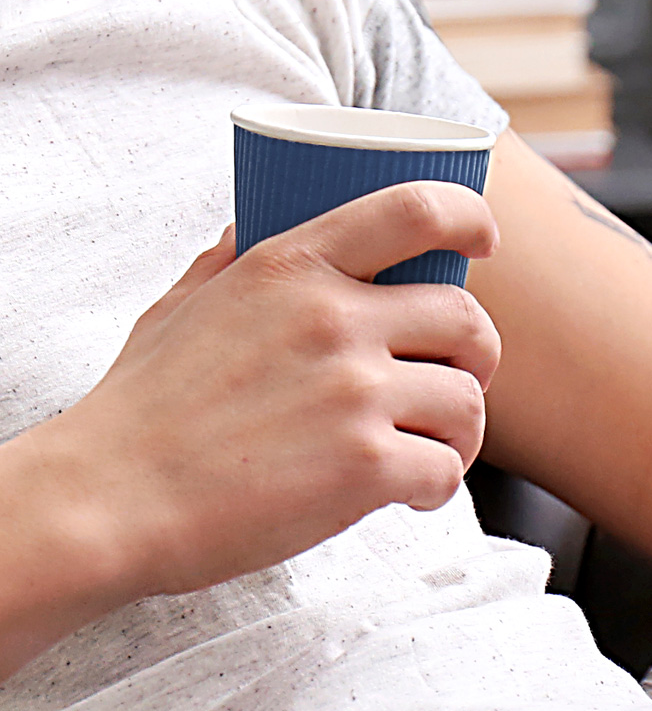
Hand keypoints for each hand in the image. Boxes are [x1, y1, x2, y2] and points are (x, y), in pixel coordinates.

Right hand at [27, 181, 499, 599]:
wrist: (109, 500)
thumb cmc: (144, 409)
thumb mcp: (183, 305)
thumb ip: (235, 262)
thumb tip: (261, 220)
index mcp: (290, 267)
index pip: (414, 210)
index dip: (469, 219)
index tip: (483, 241)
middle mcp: (332, 321)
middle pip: (468, 321)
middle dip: (476, 357)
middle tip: (453, 384)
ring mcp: (354, 394)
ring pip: (468, 402)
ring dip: (460, 433)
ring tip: (426, 450)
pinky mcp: (366, 467)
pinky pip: (448, 470)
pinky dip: (436, 488)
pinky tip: (407, 495)